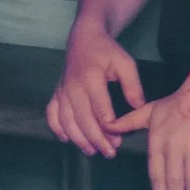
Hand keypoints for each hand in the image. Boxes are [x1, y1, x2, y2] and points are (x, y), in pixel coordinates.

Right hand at [47, 25, 150, 157]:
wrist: (84, 37)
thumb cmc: (107, 51)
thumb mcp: (125, 63)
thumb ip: (133, 85)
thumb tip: (138, 107)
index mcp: (91, 77)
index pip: (100, 109)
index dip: (109, 127)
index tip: (119, 140)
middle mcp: (73, 86)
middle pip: (82, 119)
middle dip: (96, 139)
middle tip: (110, 153)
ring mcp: (62, 90)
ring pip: (66, 120)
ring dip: (79, 139)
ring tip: (93, 152)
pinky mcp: (56, 92)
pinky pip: (52, 113)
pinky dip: (57, 128)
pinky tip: (67, 139)